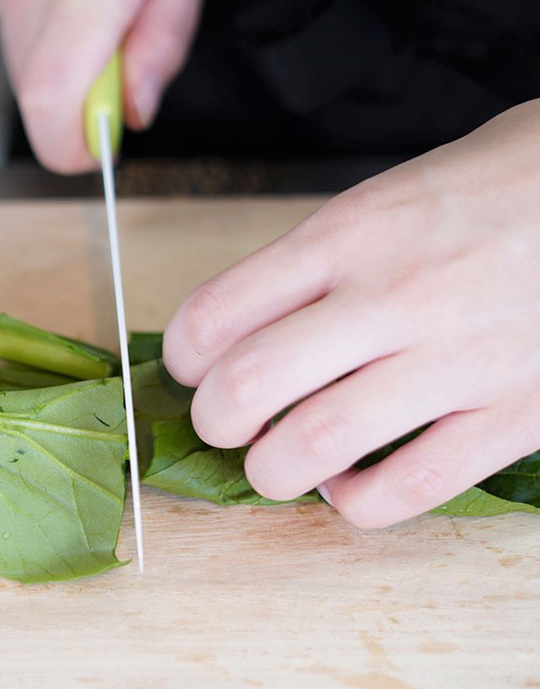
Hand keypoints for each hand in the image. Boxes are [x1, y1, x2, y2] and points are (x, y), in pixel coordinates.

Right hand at [0, 0, 214, 173]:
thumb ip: (162, 45)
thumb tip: (130, 109)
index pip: (52, 103)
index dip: (70, 146)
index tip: (97, 147)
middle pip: (35, 89)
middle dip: (78, 96)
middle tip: (117, 56)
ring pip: (20, 54)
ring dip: (60, 51)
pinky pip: (7, 14)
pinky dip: (39, 13)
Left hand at [163, 100, 539, 528]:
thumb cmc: (501, 186)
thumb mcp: (391, 196)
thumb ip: (318, 263)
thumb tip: (241, 330)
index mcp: (350, 234)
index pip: (216, 312)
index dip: (181, 358)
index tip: (192, 369)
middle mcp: (393, 295)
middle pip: (249, 384)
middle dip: (215, 421)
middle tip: (227, 423)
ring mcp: (456, 357)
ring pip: (316, 444)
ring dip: (273, 471)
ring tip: (279, 463)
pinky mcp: (516, 412)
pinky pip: (408, 488)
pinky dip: (358, 503)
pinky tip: (352, 485)